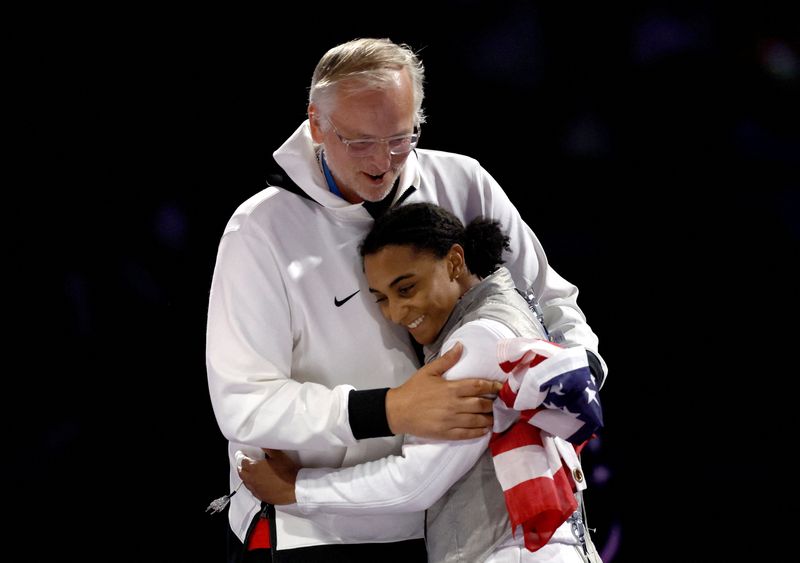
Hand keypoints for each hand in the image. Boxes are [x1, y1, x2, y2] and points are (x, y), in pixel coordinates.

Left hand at [238, 448, 298, 504]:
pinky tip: (255, 484)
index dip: (241, 457)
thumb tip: (262, 443)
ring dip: (245, 477)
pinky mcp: (261, 496)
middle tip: (242, 464)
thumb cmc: (287, 471)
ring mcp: (256, 489)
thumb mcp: (278, 455)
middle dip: (241, 467)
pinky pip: (252, 491)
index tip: (241, 455)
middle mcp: (253, 479)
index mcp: (255, 468)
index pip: (243, 461)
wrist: (294, 486)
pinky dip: (252, 486)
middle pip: (241, 473)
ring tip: (247, 474)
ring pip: (245, 483)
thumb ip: (267, 448)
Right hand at [386, 342, 502, 439]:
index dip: (492, 387)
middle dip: (493, 404)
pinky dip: (479, 432)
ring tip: (494, 417)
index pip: (478, 386)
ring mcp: (451, 420)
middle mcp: (454, 405)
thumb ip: (446, 360)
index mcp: (451, 388)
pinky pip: (468, 434)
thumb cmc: (413, 389)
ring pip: (477, 421)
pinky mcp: (446, 433)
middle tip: (499, 404)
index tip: (500, 387)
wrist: (397, 410)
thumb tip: (460, 346)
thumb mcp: (428, 371)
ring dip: (489, 419)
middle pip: (481, 405)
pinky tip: (484, 430)